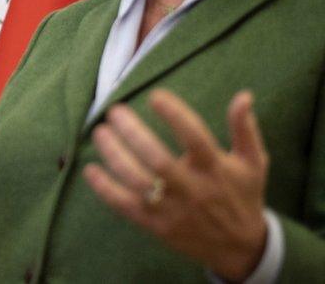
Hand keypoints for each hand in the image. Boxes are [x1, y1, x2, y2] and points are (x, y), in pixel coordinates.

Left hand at [84, 89, 268, 280]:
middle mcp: (193, 189)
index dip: (176, 116)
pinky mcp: (157, 225)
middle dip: (134, 133)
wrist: (240, 248)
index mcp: (215, 169)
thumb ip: (244, 129)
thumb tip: (244, 95)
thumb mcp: (253, 163)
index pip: (195, 138)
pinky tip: (91, 169)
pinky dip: (106, 189)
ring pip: (137, 182)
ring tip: (100, 133)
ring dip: (115, 156)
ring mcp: (173, 209)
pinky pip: (126, 206)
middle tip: (115, 111)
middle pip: (158, 160)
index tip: (155, 96)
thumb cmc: (242, 195)